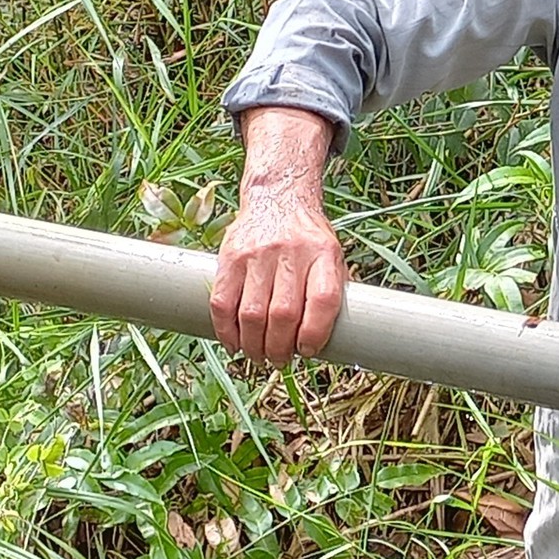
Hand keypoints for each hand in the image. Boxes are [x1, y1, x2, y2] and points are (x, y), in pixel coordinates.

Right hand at [208, 107, 344, 363]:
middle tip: (279, 362)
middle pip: (283, 313)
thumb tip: (336, 340)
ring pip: (251, 313)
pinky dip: (226, 330)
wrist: (278, 197)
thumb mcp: (333, 255)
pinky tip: (234, 342)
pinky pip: (222, 302)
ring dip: (253, 345)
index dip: (315, 333)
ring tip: (258, 357)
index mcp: (325, 254)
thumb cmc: (310, 238)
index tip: (308, 352)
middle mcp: (292, 253)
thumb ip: (331, 291)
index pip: (323, 300)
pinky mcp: (230, 257)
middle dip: (280, 348)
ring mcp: (258, 254)